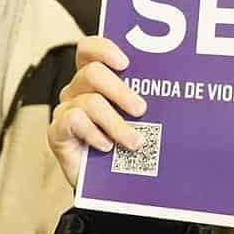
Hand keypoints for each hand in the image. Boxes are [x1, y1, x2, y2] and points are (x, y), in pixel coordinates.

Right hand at [48, 37, 146, 189]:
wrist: (107, 184)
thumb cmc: (123, 145)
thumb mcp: (138, 120)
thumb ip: (146, 101)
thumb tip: (175, 93)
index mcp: (94, 79)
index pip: (89, 50)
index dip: (104, 48)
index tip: (126, 63)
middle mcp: (77, 90)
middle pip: (92, 73)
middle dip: (121, 90)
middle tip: (141, 110)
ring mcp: (65, 110)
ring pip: (90, 102)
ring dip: (116, 123)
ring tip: (134, 141)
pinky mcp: (57, 132)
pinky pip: (74, 121)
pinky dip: (95, 134)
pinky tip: (107, 146)